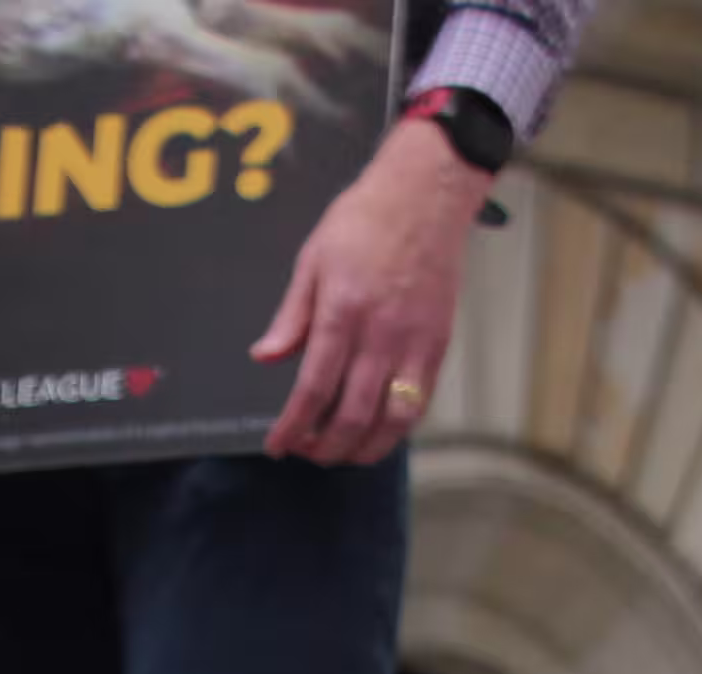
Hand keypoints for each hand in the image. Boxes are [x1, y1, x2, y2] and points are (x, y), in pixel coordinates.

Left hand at [252, 113, 485, 462]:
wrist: (425, 193)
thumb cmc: (364, 220)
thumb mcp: (312, 259)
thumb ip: (290, 317)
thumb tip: (264, 357)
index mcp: (342, 311)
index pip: (313, 387)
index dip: (292, 426)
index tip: (277, 445)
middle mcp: (380, 333)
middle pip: (351, 414)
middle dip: (323, 446)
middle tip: (306, 451)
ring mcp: (414, 342)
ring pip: (390, 420)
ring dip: (362, 449)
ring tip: (339, 452)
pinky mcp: (438, 344)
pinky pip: (419, 403)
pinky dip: (396, 429)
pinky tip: (376, 433)